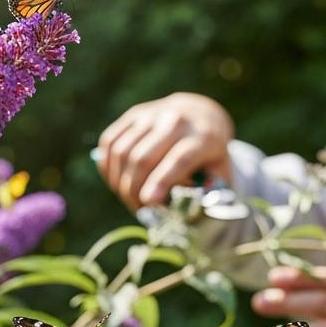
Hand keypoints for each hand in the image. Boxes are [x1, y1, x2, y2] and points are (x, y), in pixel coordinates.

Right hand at [96, 92, 234, 210]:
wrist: (199, 114)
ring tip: (129, 197)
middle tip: (138, 209)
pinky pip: (110, 142)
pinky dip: (108, 166)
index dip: (161, 181)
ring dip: (119, 182)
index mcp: (204, 137)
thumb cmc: (208, 155)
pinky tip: (118, 180)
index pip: (178, 159)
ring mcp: (152, 114)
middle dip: (134, 190)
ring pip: (122, 152)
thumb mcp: (217, 174)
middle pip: (143, 158)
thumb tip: (175, 212)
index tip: (148, 202)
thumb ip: (201, 195)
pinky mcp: (133, 114)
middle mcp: (177, 120)